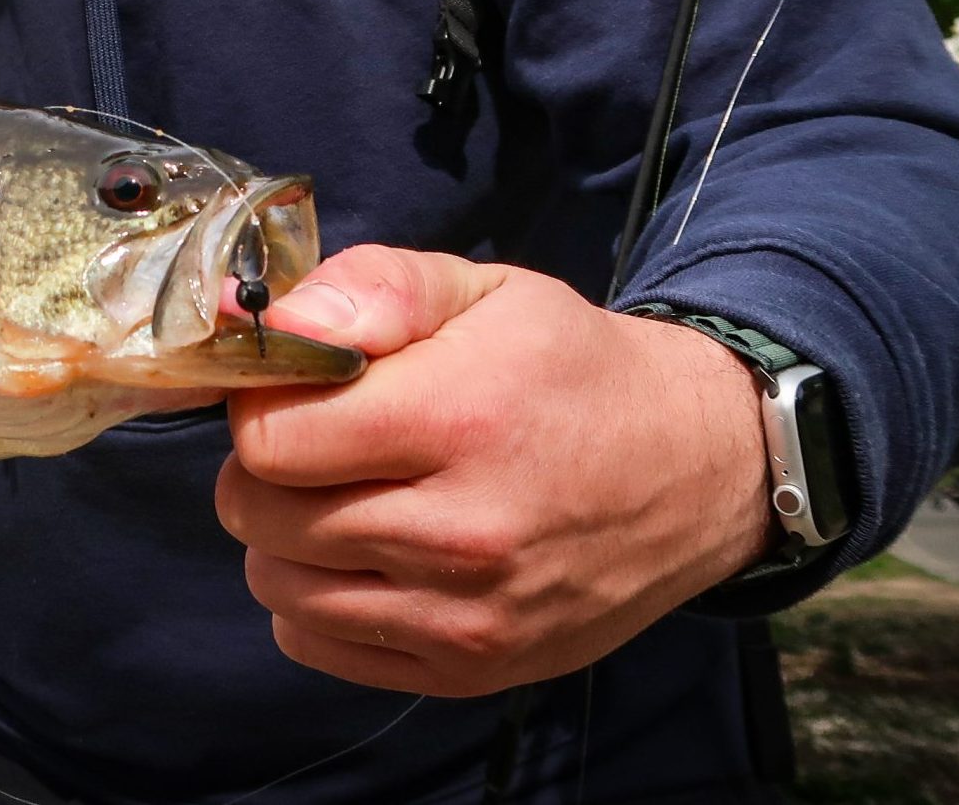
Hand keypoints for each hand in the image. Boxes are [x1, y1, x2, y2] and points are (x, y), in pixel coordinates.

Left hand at [217, 246, 770, 695]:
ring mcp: (469, 615)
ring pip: (278, 586)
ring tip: (346, 496)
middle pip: (262, 517)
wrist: (697, 469)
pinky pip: (315, 645)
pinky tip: (367, 555)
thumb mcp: (482, 291)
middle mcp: (463, 533)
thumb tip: (275, 323)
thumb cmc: (570, 368)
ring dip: (286, 539)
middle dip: (267, 472)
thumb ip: (372, 289)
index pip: (270, 442)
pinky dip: (316, 601)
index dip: (261, 407)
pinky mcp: (472, 670)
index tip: (294, 392)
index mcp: (459, 420)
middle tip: (318, 444)